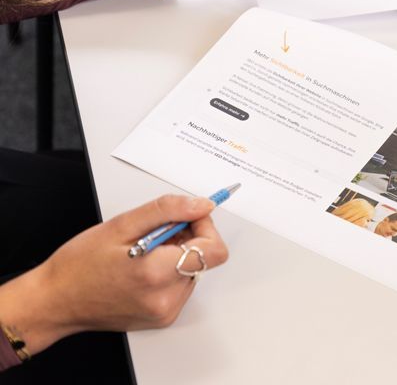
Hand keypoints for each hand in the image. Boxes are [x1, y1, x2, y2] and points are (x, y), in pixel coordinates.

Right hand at [0, 195, 228, 354]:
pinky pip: (181, 285)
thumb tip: (202, 205)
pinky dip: (170, 272)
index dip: (205, 227)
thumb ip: (168, 211)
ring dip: (177, 255)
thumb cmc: (79, 264)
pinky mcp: (162, 318)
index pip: (214, 249)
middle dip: (187, 238)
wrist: (56, 300)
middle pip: (204, 259)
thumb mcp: (122, 225)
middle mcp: (166, 298)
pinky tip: (143, 268)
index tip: (186, 217)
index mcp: (156, 274)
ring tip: (144, 252)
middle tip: (156, 233)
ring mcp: (165, 312)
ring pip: (193, 270)